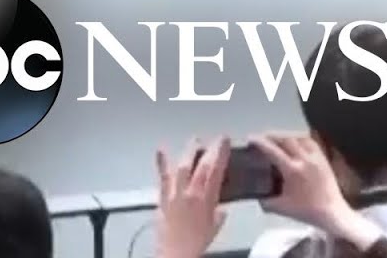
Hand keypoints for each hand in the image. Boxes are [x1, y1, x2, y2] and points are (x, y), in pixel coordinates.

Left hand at [156, 136, 230, 257]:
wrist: (175, 254)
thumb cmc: (195, 243)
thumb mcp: (214, 227)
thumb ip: (218, 214)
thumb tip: (220, 210)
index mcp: (208, 199)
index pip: (217, 170)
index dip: (222, 153)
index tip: (225, 140)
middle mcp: (192, 194)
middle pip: (202, 165)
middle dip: (210, 149)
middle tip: (215, 139)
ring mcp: (176, 194)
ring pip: (183, 167)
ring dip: (189, 151)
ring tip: (194, 140)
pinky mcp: (163, 198)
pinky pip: (163, 177)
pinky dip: (161, 162)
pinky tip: (160, 150)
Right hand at [252, 133, 381, 249]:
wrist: (331, 212)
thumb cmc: (307, 211)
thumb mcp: (281, 208)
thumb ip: (265, 201)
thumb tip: (258, 196)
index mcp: (293, 170)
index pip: (273, 151)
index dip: (261, 143)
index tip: (251, 138)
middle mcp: (305, 159)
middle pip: (286, 139)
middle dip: (272, 135)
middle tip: (263, 137)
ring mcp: (316, 157)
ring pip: (300, 137)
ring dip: (287, 135)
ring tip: (278, 138)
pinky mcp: (324, 159)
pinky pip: (311, 142)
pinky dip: (300, 139)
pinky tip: (296, 142)